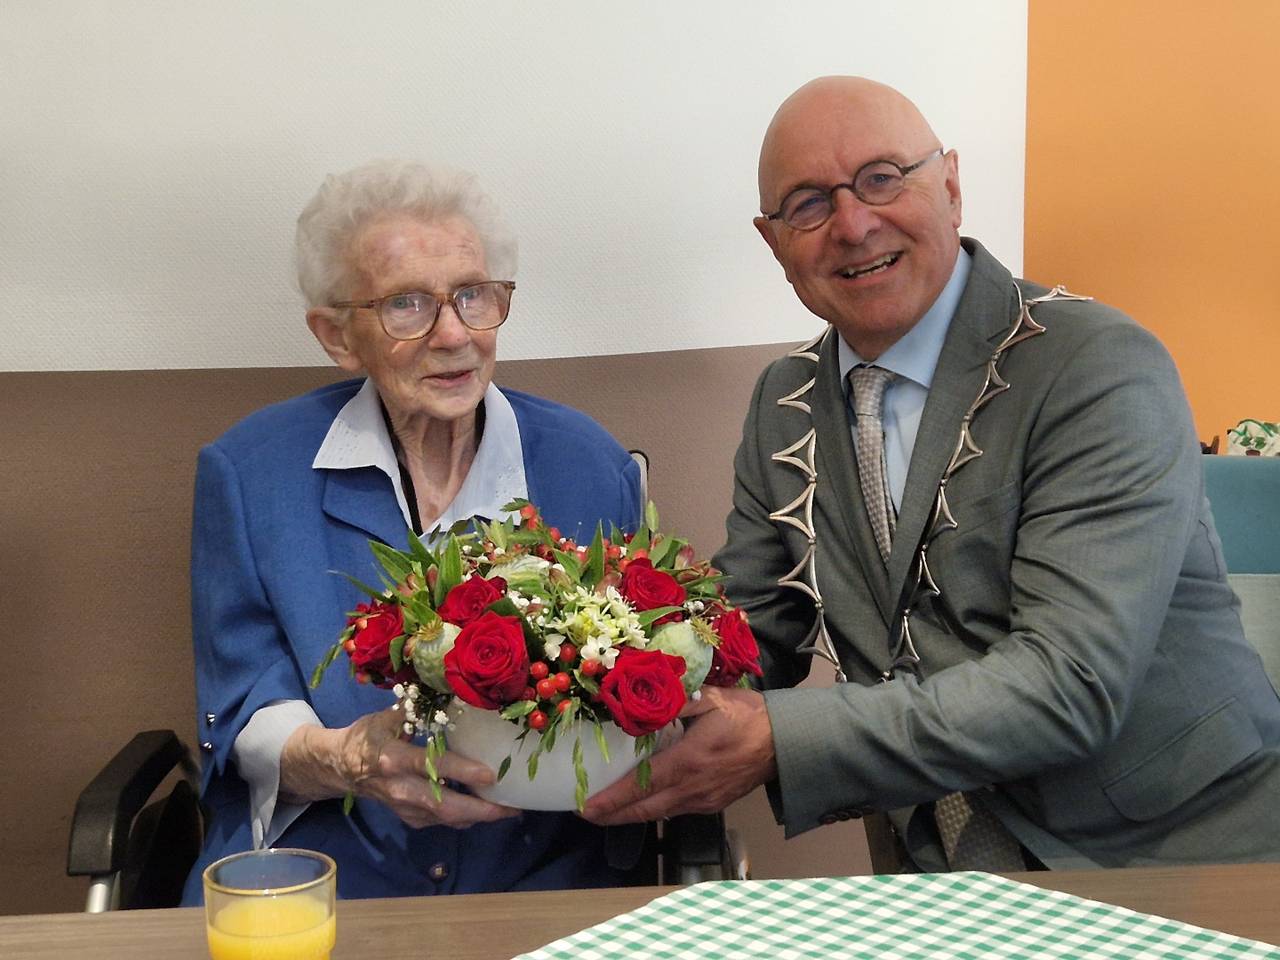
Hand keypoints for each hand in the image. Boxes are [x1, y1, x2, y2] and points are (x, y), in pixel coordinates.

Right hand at [280, 707, 519, 829]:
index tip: (490, 773)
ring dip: (477, 817)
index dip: (461, 770)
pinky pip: (439, 821)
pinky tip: (484, 811)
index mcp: (393, 758)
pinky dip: (463, 818)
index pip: (431, 765)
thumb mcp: (386, 717)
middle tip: (511, 808)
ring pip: (444, 818)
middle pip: (443, 804)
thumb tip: (448, 689)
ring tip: (509, 811)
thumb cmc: (367, 736)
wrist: (339, 767)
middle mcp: (399, 787)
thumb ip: (416, 708)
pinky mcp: (407, 817)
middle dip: (479, 810)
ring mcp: (403, 806)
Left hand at [580, 685, 776, 824]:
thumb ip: (673, 702)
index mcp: (689, 760)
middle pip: (645, 810)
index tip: (585, 807)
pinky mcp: (713, 804)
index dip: (612, 799)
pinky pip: (676, 811)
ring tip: (605, 811)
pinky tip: (642, 803)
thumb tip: (638, 703)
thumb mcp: (710, 698)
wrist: (785, 741)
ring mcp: (704, 800)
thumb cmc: (747, 715)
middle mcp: (693, 788)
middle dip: (612, 815)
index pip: (641, 784)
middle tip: (584, 813)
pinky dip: (653, 809)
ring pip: (659, 814)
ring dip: (631, 815)